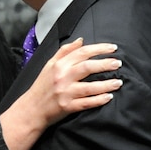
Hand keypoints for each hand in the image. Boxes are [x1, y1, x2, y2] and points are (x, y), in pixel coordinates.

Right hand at [0, 38, 121, 149]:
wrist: (31, 109)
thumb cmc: (42, 86)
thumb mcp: (49, 64)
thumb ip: (64, 51)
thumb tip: (81, 40)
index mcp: (59, 65)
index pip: (82, 52)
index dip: (99, 49)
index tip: (112, 48)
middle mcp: (62, 77)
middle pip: (87, 67)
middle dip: (105, 64)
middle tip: (118, 63)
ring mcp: (65, 92)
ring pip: (89, 87)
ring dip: (106, 84)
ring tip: (118, 82)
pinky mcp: (67, 107)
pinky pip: (86, 102)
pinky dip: (99, 100)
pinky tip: (109, 97)